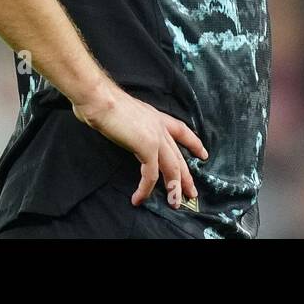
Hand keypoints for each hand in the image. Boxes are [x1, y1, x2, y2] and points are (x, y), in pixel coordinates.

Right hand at [71, 82, 208, 207]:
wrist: (100, 99)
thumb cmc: (104, 103)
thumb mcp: (126, 114)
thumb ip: (132, 126)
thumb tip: (127, 133)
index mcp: (156, 117)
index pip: (182, 131)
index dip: (194, 143)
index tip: (203, 154)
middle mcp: (160, 127)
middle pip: (179, 156)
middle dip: (186, 177)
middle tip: (192, 193)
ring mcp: (156, 137)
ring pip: (172, 168)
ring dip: (173, 188)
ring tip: (174, 204)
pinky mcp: (147, 147)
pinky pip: (151, 174)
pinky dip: (146, 189)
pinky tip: (139, 198)